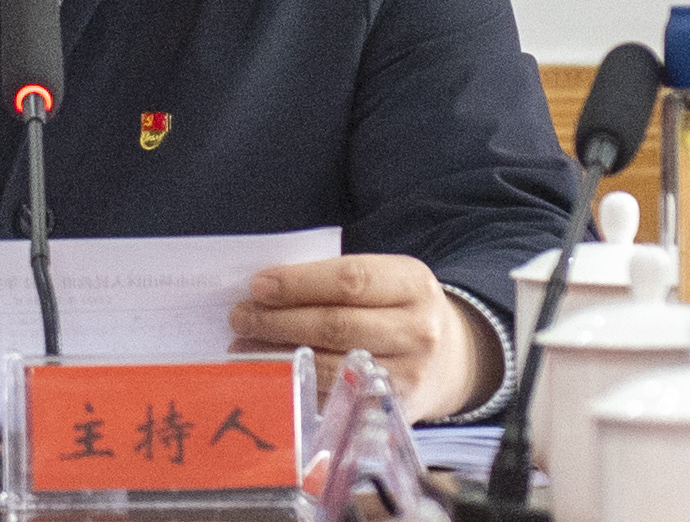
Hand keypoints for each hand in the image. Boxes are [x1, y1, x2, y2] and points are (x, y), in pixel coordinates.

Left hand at [226, 254, 496, 422]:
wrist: (449, 359)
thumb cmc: (397, 308)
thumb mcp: (385, 279)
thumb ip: (335, 280)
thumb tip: (265, 290)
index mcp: (412, 283)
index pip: (349, 280)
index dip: (298, 283)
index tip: (258, 286)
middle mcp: (417, 330)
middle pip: (336, 325)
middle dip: (278, 321)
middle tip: (240, 316)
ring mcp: (407, 375)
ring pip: (331, 366)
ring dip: (278, 356)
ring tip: (243, 346)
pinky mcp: (391, 411)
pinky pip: (335, 399)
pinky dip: (296, 386)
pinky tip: (270, 375)